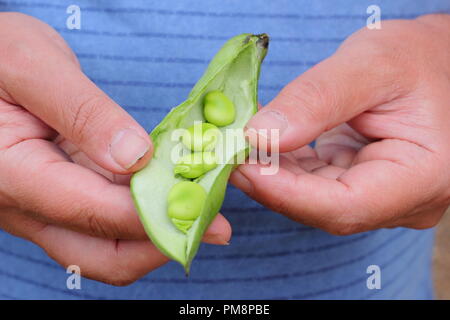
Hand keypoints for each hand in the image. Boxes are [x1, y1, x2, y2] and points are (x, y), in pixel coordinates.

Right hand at [0, 13, 230, 284]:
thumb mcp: (32, 65)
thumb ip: (82, 112)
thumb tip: (135, 156)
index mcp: (11, 174)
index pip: (91, 211)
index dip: (152, 216)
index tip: (205, 210)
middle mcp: (26, 205)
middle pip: (100, 254)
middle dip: (161, 243)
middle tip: (214, 226)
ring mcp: (45, 205)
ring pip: (106, 245)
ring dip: (158, 232)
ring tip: (205, 210)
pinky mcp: (62, 195)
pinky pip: (106, 218)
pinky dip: (144, 212)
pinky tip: (175, 193)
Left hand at [231, 14, 449, 234]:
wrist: (438, 61)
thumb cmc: (420, 57)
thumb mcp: (372, 64)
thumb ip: (318, 99)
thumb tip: (261, 134)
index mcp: (422, 176)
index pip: (345, 206)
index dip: (286, 193)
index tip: (240, 167)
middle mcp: (403, 199)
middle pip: (323, 208)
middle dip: (271, 182)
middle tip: (227, 154)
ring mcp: (382, 195)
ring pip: (314, 199)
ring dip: (273, 173)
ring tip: (238, 145)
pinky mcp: (362, 183)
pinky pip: (316, 183)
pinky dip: (286, 165)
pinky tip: (263, 143)